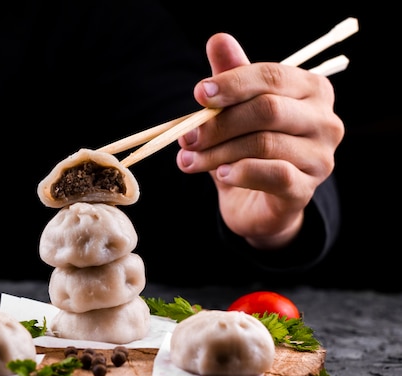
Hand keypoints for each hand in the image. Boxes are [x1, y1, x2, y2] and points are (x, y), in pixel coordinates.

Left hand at [177, 33, 343, 248]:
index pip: (272, 76)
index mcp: (311, 90)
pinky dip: (241, 172)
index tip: (199, 94)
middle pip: (267, 110)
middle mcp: (325, 120)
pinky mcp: (306, 189)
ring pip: (264, 144)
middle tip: (185, 136)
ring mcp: (320, 157)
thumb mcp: (235, 110)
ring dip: (218, 152)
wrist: (255, 201)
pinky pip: (273, 175)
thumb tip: (218, 39)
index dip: (233, 83)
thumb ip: (231, 77)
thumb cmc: (246, 147)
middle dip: (219, 122)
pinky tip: (221, 174)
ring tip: (188, 161)